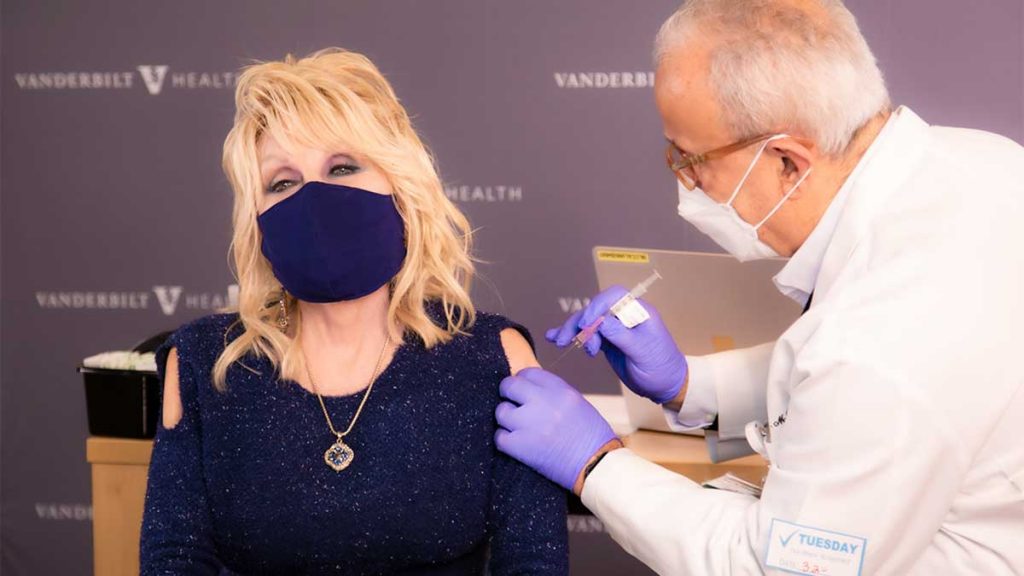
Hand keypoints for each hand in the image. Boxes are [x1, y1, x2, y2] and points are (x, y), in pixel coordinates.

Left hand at [495, 368, 617, 491]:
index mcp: (560, 390)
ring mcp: (529, 423)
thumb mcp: (577, 403)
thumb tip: (530, 391)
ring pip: (501, 411)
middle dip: (508, 394)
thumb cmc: (592, 436)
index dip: (522, 381)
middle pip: (509, 386)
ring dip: (506, 419)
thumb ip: (553, 393)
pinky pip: (499, 437)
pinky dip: (504, 439)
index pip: (528, 373)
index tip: (522, 391)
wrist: (597, 465)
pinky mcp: (521, 446)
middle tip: (512, 404)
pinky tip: (515, 442)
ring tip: (516, 427)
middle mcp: (543, 402)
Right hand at [546, 286, 687, 403]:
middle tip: (567, 340)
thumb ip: (622, 336)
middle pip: (596, 309)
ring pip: (588, 322)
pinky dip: (572, 336)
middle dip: (579, 322)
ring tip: (560, 342)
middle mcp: (625, 316)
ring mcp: (615, 328)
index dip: (597, 306)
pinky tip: (554, 337)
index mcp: (639, 312)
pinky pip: (587, 334)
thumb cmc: (661, 368)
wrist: (666, 386)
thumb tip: (600, 323)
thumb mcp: (643, 353)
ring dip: (572, 330)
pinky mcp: (608, 341)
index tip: (586, 324)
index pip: (614, 297)